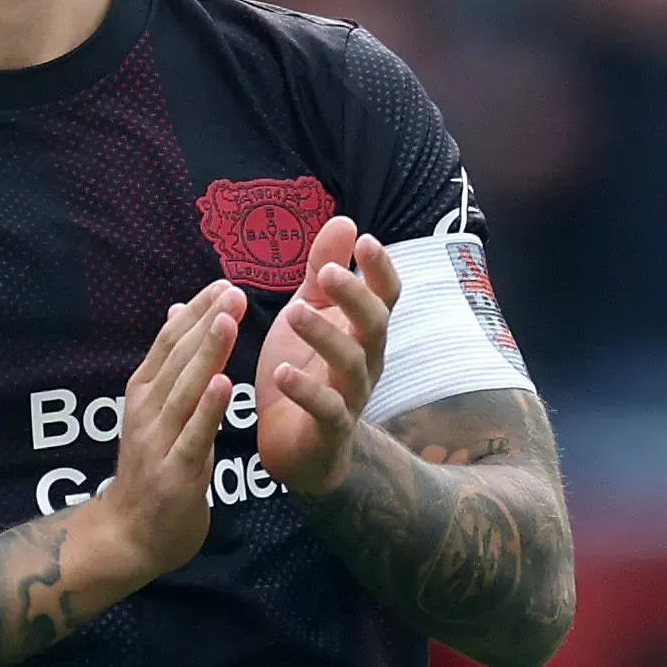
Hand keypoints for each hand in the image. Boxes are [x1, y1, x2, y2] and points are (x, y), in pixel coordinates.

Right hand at [80, 278, 244, 583]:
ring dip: (206, 352)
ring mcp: (157, 441)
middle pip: (177, 359)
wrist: (129, 536)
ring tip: (228, 319)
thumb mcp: (156, 412)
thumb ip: (169, 365)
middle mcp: (146, 410)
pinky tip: (223, 382)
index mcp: (143, 393)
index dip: (195, 312)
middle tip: (232, 290)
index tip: (222, 283)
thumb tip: (178, 310)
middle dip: (205, 322)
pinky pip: (193, 435)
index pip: (169, 342)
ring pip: (184, 389)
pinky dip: (207, 408)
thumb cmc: (151, 469)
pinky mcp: (174, 473)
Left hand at [253, 215, 399, 496]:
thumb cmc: (305, 370)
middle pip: (374, 325)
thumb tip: (344, 219)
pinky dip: (305, 390)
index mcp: (361, 330)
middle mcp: (365, 361)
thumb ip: (322, 270)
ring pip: (351, 364)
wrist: (296, 447)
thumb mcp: (310, 313)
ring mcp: (351, 396)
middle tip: (326, 273)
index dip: (380, 269)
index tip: (364, 239)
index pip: (385, 295)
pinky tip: (281, 372)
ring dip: (323, 336)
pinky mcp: (330, 429)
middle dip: (354, 297)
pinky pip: (326, 409)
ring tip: (294, 314)